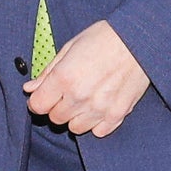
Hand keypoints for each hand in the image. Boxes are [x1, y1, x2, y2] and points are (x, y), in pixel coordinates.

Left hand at [26, 18, 150, 137]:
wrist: (140, 38)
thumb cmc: (105, 38)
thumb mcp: (70, 47)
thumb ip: (48, 72)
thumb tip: (30, 88)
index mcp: (64, 78)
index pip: (38, 106)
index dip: (38, 100)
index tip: (44, 95)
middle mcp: (80, 96)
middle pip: (55, 118)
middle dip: (57, 107)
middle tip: (68, 93)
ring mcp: (100, 108)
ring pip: (76, 128)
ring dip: (76, 117)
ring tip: (85, 99)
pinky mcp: (118, 113)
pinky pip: (99, 132)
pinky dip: (97, 123)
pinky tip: (100, 106)